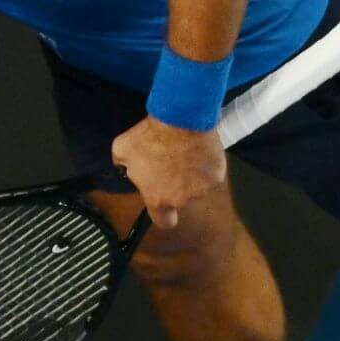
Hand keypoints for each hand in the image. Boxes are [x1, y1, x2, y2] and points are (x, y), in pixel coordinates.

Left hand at [110, 115, 225, 230]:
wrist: (180, 118)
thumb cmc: (149, 136)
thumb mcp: (122, 149)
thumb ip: (123, 165)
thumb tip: (125, 167)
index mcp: (157, 198)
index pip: (163, 221)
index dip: (163, 214)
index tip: (163, 202)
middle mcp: (182, 199)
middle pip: (180, 199)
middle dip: (176, 185)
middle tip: (171, 164)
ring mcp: (202, 188)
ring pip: (197, 186)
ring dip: (192, 174)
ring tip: (185, 153)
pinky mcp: (218, 174)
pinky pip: (211, 172)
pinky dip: (206, 164)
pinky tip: (198, 149)